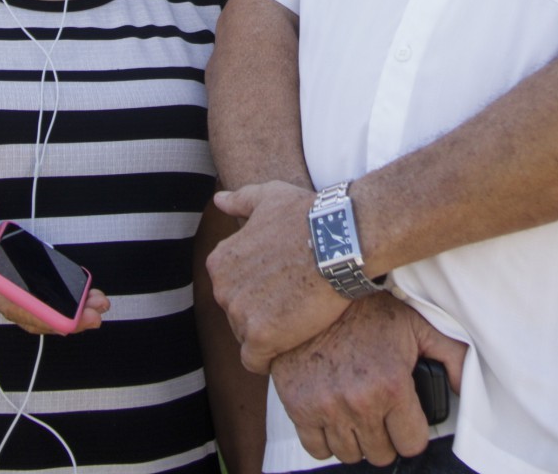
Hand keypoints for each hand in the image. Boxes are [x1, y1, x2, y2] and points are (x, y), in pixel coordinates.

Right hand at [0, 190, 109, 333]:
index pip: (13, 302)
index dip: (41, 313)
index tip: (68, 319)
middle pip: (29, 313)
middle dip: (64, 319)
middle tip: (95, 316)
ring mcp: (2, 290)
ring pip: (34, 311)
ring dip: (65, 315)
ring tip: (95, 309)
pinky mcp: (11, 284)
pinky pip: (34, 302)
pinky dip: (57, 305)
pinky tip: (78, 303)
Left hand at [209, 181, 347, 371]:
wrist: (339, 240)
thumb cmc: (307, 215)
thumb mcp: (269, 197)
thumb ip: (240, 200)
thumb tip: (219, 200)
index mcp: (220, 262)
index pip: (231, 288)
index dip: (256, 290)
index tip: (280, 287)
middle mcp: (223, 289)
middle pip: (237, 315)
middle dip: (261, 313)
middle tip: (293, 303)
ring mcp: (240, 314)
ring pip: (246, 337)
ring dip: (268, 334)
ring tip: (298, 320)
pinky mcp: (261, 337)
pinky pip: (255, 361)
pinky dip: (269, 359)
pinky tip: (289, 347)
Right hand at [272, 294, 467, 466]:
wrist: (317, 293)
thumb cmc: (368, 310)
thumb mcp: (418, 325)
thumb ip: (452, 355)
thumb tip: (463, 387)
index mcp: (392, 385)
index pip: (412, 444)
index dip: (412, 432)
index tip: (406, 419)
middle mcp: (359, 402)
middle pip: (381, 454)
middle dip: (386, 437)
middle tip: (382, 413)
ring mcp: (326, 407)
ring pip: (350, 454)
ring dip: (357, 439)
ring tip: (359, 415)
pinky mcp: (298, 406)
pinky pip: (316, 449)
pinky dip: (326, 439)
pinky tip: (334, 418)